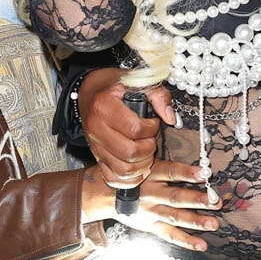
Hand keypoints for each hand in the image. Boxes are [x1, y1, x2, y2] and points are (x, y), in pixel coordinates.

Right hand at [78, 68, 176, 186]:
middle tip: (151, 139)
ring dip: (142, 165)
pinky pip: (113, 178)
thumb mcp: (137, 81)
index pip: (135, 129)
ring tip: (147, 151)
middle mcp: (96, 128)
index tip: (154, 122)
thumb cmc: (113, 87)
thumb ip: (158, 96)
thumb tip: (170, 118)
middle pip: (129, 153)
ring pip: (123, 169)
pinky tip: (139, 167)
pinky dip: (130, 178)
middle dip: (149, 149)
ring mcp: (95, 145)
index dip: (151, 129)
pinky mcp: (97, 157)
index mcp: (104, 106)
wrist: (89, 92)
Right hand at [81, 161, 220, 250]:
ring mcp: (152, 212)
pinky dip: (186, 241)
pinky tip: (202, 245)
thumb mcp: (140, 161)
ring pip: (175, 217)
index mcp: (151, 174)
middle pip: (176, 197)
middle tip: (216, 202)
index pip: (171, 172)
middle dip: (197, 200)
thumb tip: (185, 154)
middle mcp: (152, 193)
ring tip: (214, 224)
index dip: (187, 172)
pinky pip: (170, 235)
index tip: (205, 173)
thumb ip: (162, 161)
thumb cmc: (130, 175)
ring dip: (196, 221)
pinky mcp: (151, 226)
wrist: (103, 195)